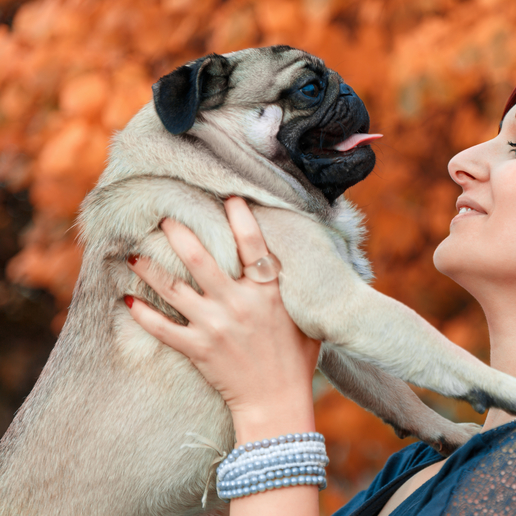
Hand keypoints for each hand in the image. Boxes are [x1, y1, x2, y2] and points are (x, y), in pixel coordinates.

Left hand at [126, 197, 320, 438]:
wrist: (277, 402)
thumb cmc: (296, 359)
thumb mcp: (305, 318)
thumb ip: (291, 290)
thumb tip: (286, 262)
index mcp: (268, 292)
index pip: (252, 244)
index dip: (239, 216)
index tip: (227, 198)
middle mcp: (238, 303)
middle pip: (200, 258)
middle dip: (178, 233)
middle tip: (165, 219)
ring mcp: (215, 325)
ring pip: (173, 288)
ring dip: (150, 268)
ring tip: (134, 253)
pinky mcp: (198, 348)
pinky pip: (161, 328)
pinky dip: (141, 314)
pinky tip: (126, 300)